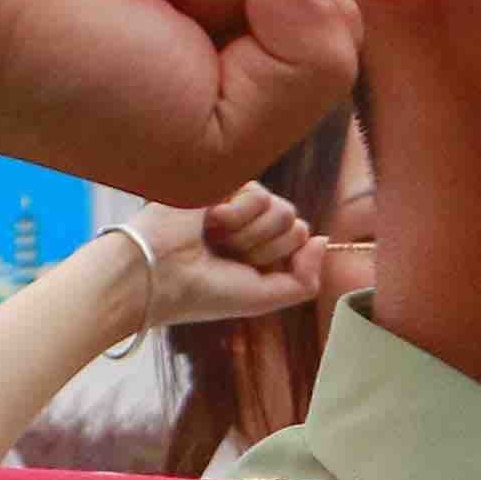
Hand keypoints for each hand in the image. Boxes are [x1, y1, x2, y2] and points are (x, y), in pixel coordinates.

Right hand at [120, 193, 316, 332]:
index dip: (277, 260)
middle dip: (264, 249)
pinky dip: (235, 217)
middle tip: (226, 254)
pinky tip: (206, 223)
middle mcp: (249, 224)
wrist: (157, 275)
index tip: (242, 270)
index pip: (299, 241)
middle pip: (294, 225)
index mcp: (257, 249)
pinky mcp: (222, 181)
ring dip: (248, 235)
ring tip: (214, 239)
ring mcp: (236, 202)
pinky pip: (259, 195)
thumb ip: (304, 279)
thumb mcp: (263, 298)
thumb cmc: (202, 292)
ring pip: (282, 210)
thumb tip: (323, 240)